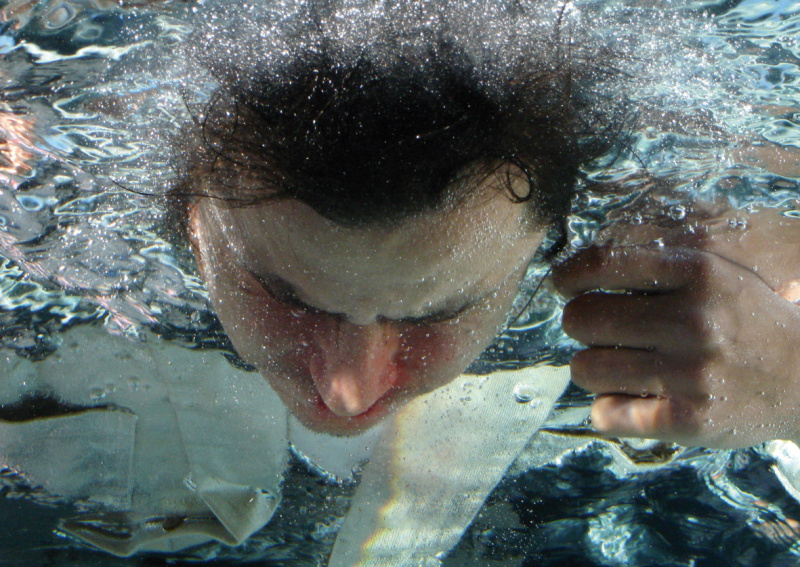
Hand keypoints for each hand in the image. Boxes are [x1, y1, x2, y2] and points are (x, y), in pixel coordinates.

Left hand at [552, 204, 799, 447]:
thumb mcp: (714, 271)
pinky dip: (607, 408)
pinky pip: (607, 414)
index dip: (568, 274)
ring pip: (586, 367)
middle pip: (582, 318)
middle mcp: (693, 320)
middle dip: (578, 323)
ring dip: (590, 367)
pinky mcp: (689, 420)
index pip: (601, 263)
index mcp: (697, 271)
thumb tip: (578, 265)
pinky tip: (625, 400)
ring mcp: (691, 374)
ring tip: (613, 365)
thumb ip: (652, 260)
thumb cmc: (745, 318)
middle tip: (595, 329)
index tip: (563, 284)